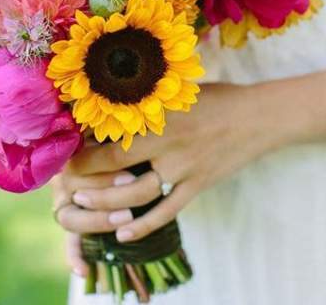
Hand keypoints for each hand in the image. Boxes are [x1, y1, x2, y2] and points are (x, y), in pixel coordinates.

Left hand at [51, 82, 296, 273]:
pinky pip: (168, 211)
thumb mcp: (179, 92)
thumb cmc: (217, 97)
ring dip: (107, 202)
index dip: (86, 149)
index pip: (114, 137)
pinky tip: (123, 233)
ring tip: (84, 202)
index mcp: (162, 118)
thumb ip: (150, 103)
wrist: (259, 116)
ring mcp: (185, 169)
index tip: (67, 152)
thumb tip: (116, 105)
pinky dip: (144, 225)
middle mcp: (169, 145)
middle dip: (88, 175)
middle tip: (66, 181)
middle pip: (118, 166)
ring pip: (137, 194)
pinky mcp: (198, 185)